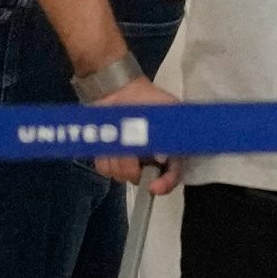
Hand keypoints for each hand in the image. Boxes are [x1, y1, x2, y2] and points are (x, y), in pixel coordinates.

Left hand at [89, 77, 182, 192]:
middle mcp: (148, 163)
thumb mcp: (170, 110)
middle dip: (134, 166)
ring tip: (120, 138)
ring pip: (120, 174)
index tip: (154, 186)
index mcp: (167, 154)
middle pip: (141, 179)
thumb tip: (163, 156)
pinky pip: (105, 168)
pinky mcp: (108, 158)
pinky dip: (105, 156)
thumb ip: (171, 131)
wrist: (123, 90)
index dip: (164, 185)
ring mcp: (127, 162)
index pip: (171, 177)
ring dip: (118, 157)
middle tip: (131, 148)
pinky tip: (109, 143)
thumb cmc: (150, 100)